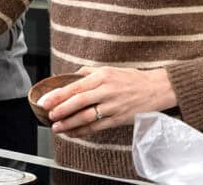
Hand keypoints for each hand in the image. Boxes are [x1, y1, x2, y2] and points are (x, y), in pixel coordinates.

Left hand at [43, 66, 176, 136]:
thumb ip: (88, 72)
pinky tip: (72, 133)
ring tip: (57, 127)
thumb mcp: (109, 69)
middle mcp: (107, 91)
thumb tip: (69, 77)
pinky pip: (97, 127)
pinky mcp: (118, 119)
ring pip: (87, 117)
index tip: (45, 101)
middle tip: (48, 115)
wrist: (156, 89)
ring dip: (69, 123)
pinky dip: (83, 131)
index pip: (75, 86)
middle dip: (61, 110)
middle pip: (79, 101)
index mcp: (102, 76)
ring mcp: (113, 106)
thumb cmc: (131, 78)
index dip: (58, 95)